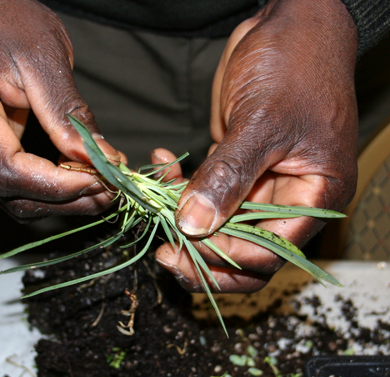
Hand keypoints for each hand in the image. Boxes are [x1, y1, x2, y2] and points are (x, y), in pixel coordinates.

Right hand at [0, 0, 119, 219]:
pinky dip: (44, 188)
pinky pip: (9, 184)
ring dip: (57, 200)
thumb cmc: (3, 15)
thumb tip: (103, 160)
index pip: (7, 170)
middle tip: (109, 190)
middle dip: (64, 198)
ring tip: (99, 186)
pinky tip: (75, 178)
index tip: (101, 178)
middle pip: (8, 193)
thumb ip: (69, 114)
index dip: (57, 185)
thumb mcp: (44, 56)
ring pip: (9, 197)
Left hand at [156, 0, 358, 292]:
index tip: (184, 245)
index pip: (269, 252)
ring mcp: (259, 186)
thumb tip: (194, 225)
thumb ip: (229, 176)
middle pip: (245, 254)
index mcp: (314, 198)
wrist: (290, 25)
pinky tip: (162, 163)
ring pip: (220, 227)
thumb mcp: (263, 122)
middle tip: (165, 253)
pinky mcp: (235, 169)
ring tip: (155, 198)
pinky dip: (181, 185)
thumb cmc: (295, 64)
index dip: (226, 257)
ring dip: (184, 219)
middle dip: (202, 256)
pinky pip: (206, 194)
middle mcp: (289, 200)